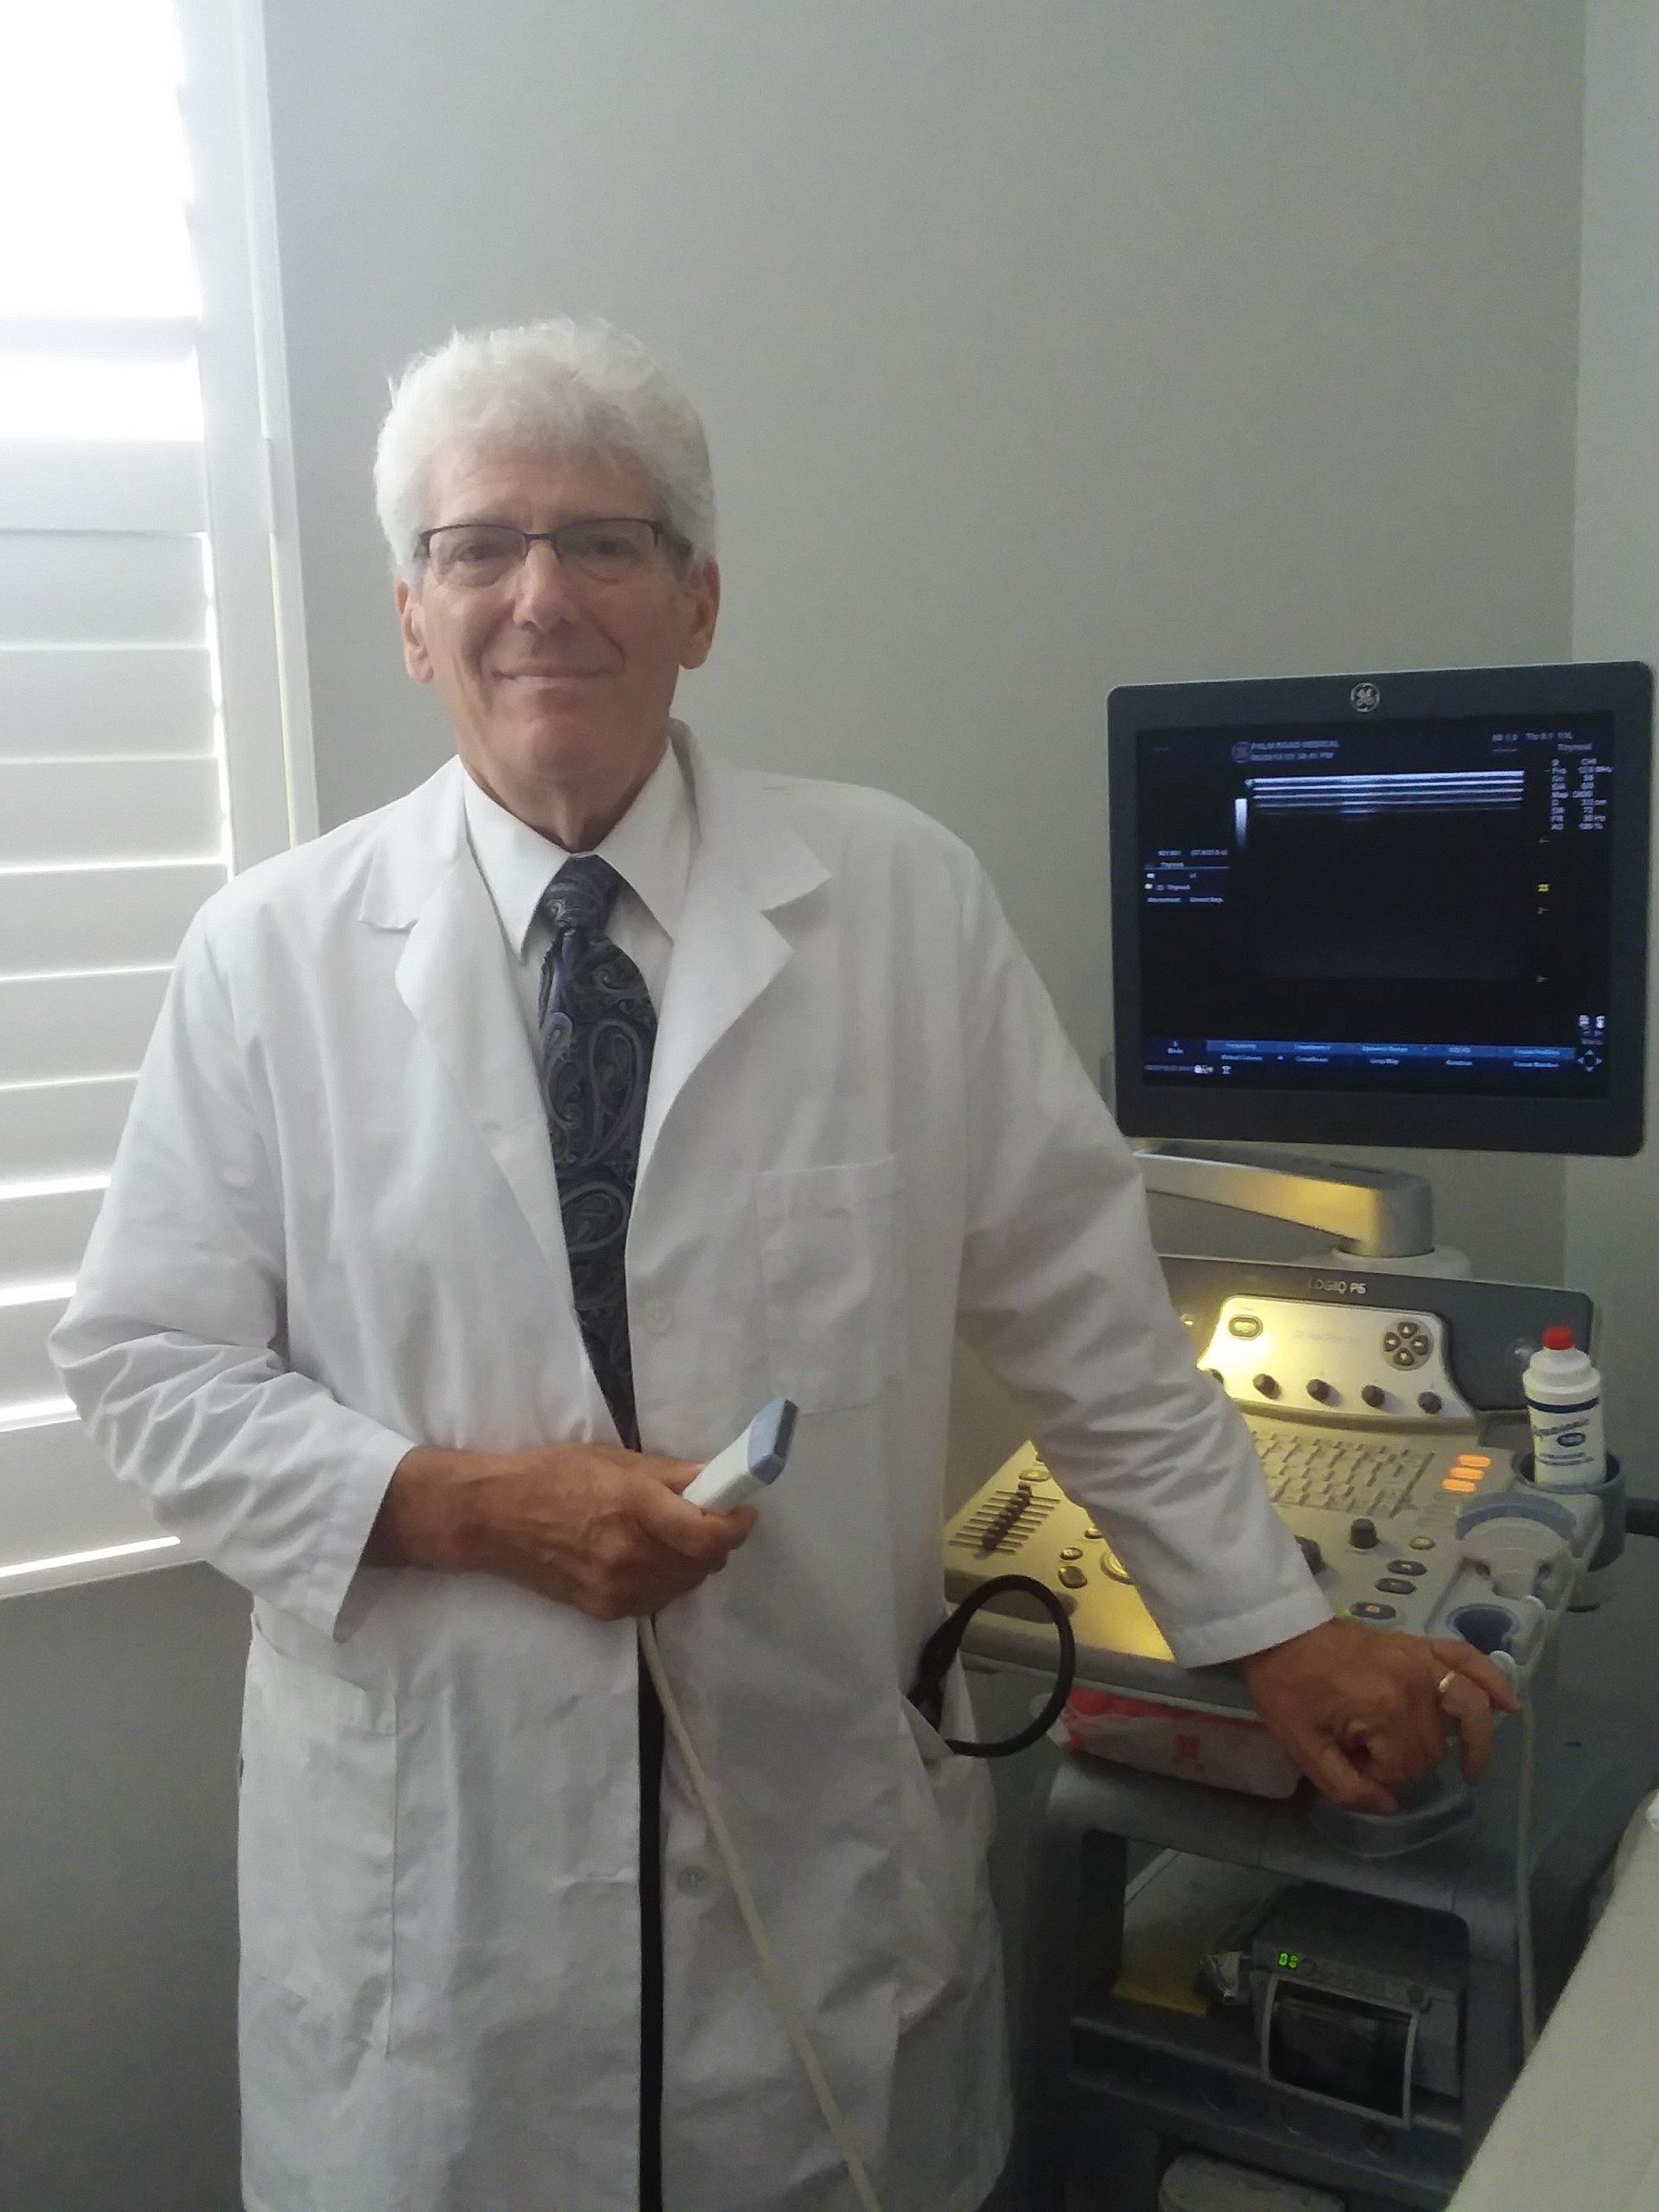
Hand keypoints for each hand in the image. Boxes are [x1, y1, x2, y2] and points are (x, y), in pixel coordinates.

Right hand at [374, 1442, 756, 1619]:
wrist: (494, 1517)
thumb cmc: (554, 1474)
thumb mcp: (616, 1460)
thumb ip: (672, 1475)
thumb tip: (718, 1480)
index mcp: (636, 1508)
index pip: (709, 1535)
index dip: (736, 1525)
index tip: (742, 1510)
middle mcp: (630, 1554)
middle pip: (703, 1563)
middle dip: (717, 1541)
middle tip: (708, 1518)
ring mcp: (616, 1588)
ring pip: (684, 1585)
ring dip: (693, 1563)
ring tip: (675, 1537)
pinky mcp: (603, 1609)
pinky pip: (657, 1600)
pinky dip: (666, 1581)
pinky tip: (649, 1559)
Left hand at [1237, 1617, 1520, 1813]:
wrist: (1279, 1633)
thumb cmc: (1286, 1689)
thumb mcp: (1303, 1747)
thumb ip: (1346, 1787)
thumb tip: (1389, 1805)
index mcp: (1385, 1711)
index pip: (1403, 1770)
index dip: (1377, 1778)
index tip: (1349, 1764)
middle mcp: (1414, 1686)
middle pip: (1432, 1747)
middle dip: (1407, 1763)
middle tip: (1369, 1754)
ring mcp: (1421, 1661)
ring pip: (1466, 1711)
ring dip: (1472, 1741)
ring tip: (1471, 1771)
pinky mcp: (1419, 1645)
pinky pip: (1467, 1659)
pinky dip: (1492, 1679)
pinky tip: (1510, 1704)